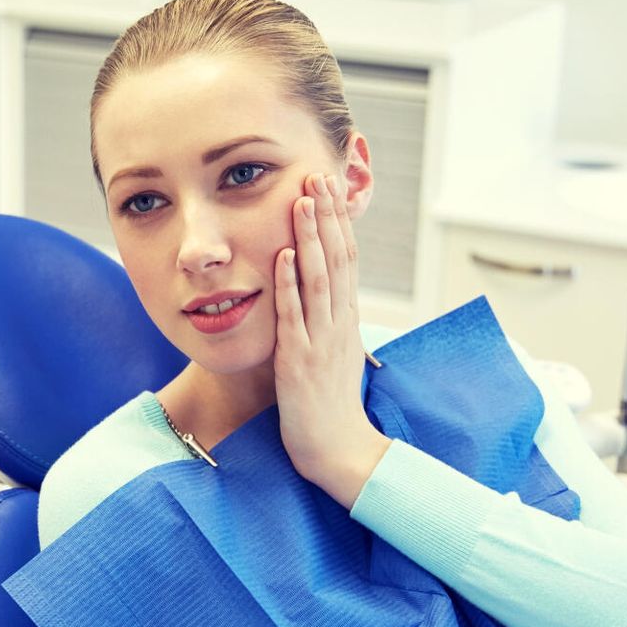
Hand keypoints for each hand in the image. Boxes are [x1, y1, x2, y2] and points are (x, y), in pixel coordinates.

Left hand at [273, 172, 389, 508]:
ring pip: (318, 278)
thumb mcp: (335, 353)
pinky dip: (288, 283)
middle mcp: (338, 323)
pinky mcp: (299, 361)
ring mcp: (321, 340)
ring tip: (302, 201)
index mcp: (346, 319)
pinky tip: (280, 255)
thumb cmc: (331, 406)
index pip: (346, 258)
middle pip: (337, 258)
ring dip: (309, 238)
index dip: (338, 221)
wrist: (339, 451)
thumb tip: (325, 292)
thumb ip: (330, 321)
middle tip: (318, 175)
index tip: (329, 187)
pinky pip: (294, 316)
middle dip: (326, 216)